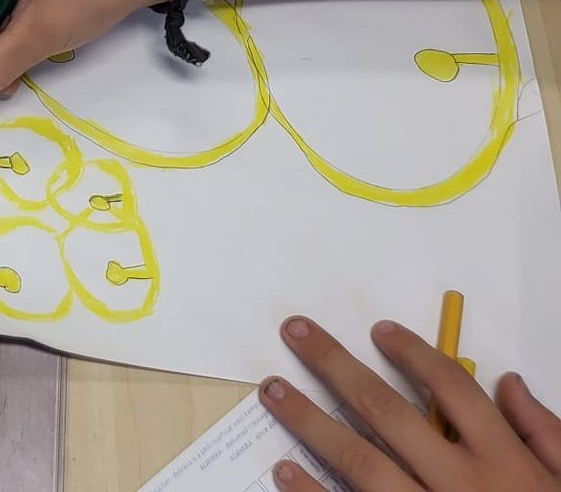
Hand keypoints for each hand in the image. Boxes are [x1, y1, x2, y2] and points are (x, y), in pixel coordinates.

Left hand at [262, 316, 560, 490]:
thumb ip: (544, 433)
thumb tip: (510, 383)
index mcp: (503, 462)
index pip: (452, 389)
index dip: (414, 354)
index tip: (379, 331)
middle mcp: (461, 484)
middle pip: (387, 412)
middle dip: (336, 366)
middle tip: (295, 332)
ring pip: (359, 460)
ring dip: (309, 422)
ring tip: (273, 391)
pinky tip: (284, 471)